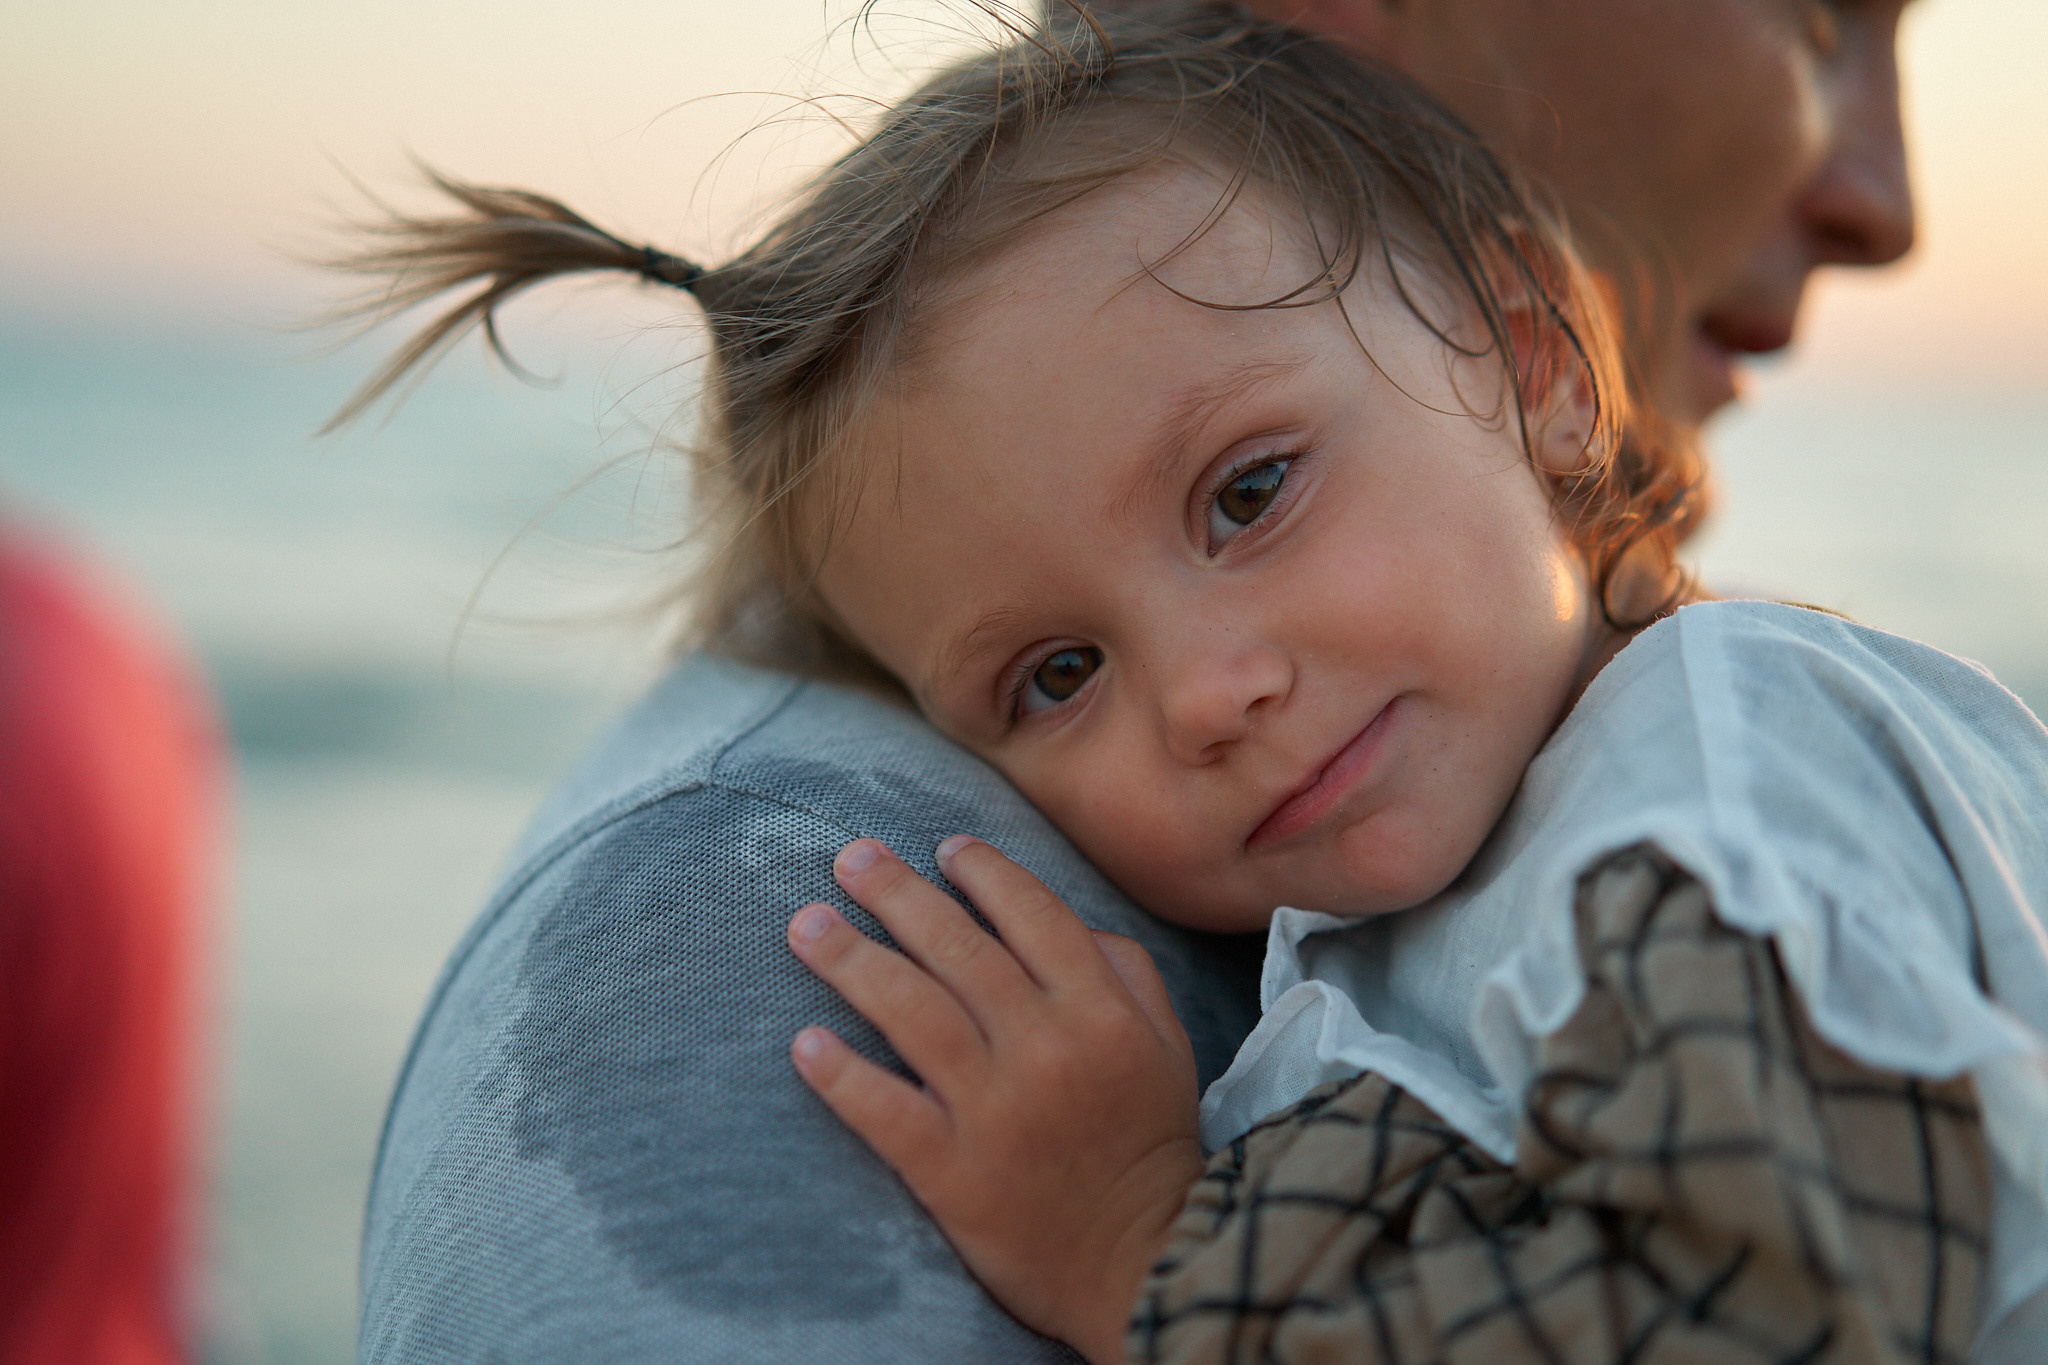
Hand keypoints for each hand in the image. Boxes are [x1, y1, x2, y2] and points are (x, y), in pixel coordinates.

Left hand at [787, 836, 1203, 1364]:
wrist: (1148, 1267)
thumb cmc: (1151, 1146)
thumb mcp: (1167, 1047)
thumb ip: (1124, 972)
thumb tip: (1063, 920)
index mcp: (1101, 1012)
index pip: (1033, 915)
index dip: (983, 872)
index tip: (943, 848)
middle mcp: (1047, 1048)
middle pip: (957, 949)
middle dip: (896, 893)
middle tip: (848, 858)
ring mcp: (996, 1110)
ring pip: (911, 1012)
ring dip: (850, 960)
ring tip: (806, 926)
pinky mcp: (954, 1173)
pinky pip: (885, 1111)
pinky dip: (841, 1075)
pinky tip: (804, 1043)